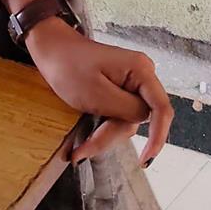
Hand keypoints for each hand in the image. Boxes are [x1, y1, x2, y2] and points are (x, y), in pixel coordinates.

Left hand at [25, 17, 172, 165]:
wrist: (49, 49)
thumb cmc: (68, 66)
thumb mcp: (97, 94)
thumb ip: (128, 109)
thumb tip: (144, 120)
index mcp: (140, 70)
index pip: (162, 109)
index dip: (158, 138)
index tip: (146, 160)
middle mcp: (140, 75)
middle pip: (139, 118)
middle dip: (112, 135)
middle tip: (84, 150)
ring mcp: (130, 82)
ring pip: (126, 120)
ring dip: (104, 135)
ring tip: (80, 147)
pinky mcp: (118, 89)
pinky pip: (117, 115)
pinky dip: (102, 127)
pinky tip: (86, 139)